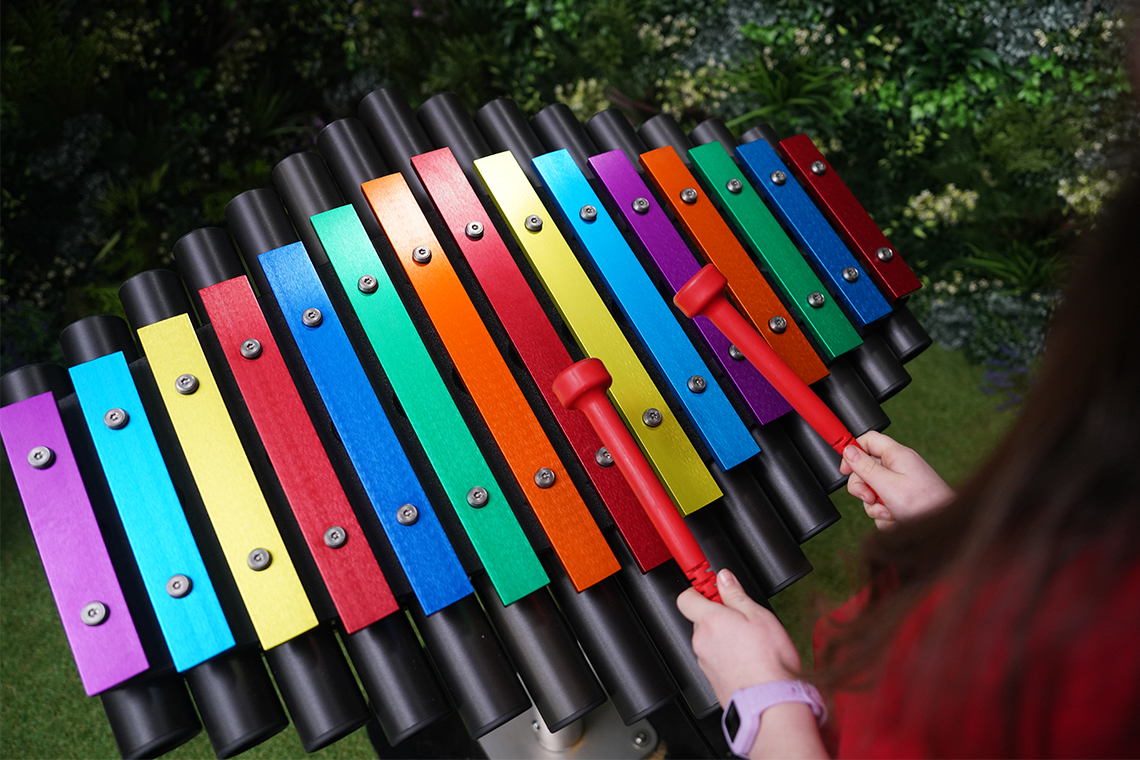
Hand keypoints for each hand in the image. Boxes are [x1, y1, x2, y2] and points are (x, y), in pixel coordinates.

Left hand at [677, 569, 800, 707]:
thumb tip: (724, 578)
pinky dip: (727, 656)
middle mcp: (701, 641)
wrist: (770, 702)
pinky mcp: (711, 679)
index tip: (711, 586)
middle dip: (718, 615)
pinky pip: (715, 659)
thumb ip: (736, 595)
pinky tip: (747, 659)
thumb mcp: (759, 616)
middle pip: (701, 619)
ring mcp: (704, 662)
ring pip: (709, 640)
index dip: (699, 589)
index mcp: (710, 621)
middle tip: (741, 616)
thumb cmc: (768, 662)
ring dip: (724, 637)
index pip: (686, 597)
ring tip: (749, 642)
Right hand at [840, 430, 954, 528]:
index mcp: (897, 455)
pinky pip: (882, 506)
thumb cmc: (924, 504)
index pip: (868, 440)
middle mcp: (899, 467)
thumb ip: (865, 467)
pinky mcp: (903, 501)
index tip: (844, 469)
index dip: (852, 451)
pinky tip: (896, 519)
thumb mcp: (887, 484)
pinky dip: (885, 515)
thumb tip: (848, 451)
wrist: (946, 527)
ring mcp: (901, 485)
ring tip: (890, 512)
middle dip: (863, 488)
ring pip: (873, 492)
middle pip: (866, 470)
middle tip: (870, 497)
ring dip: (875, 506)